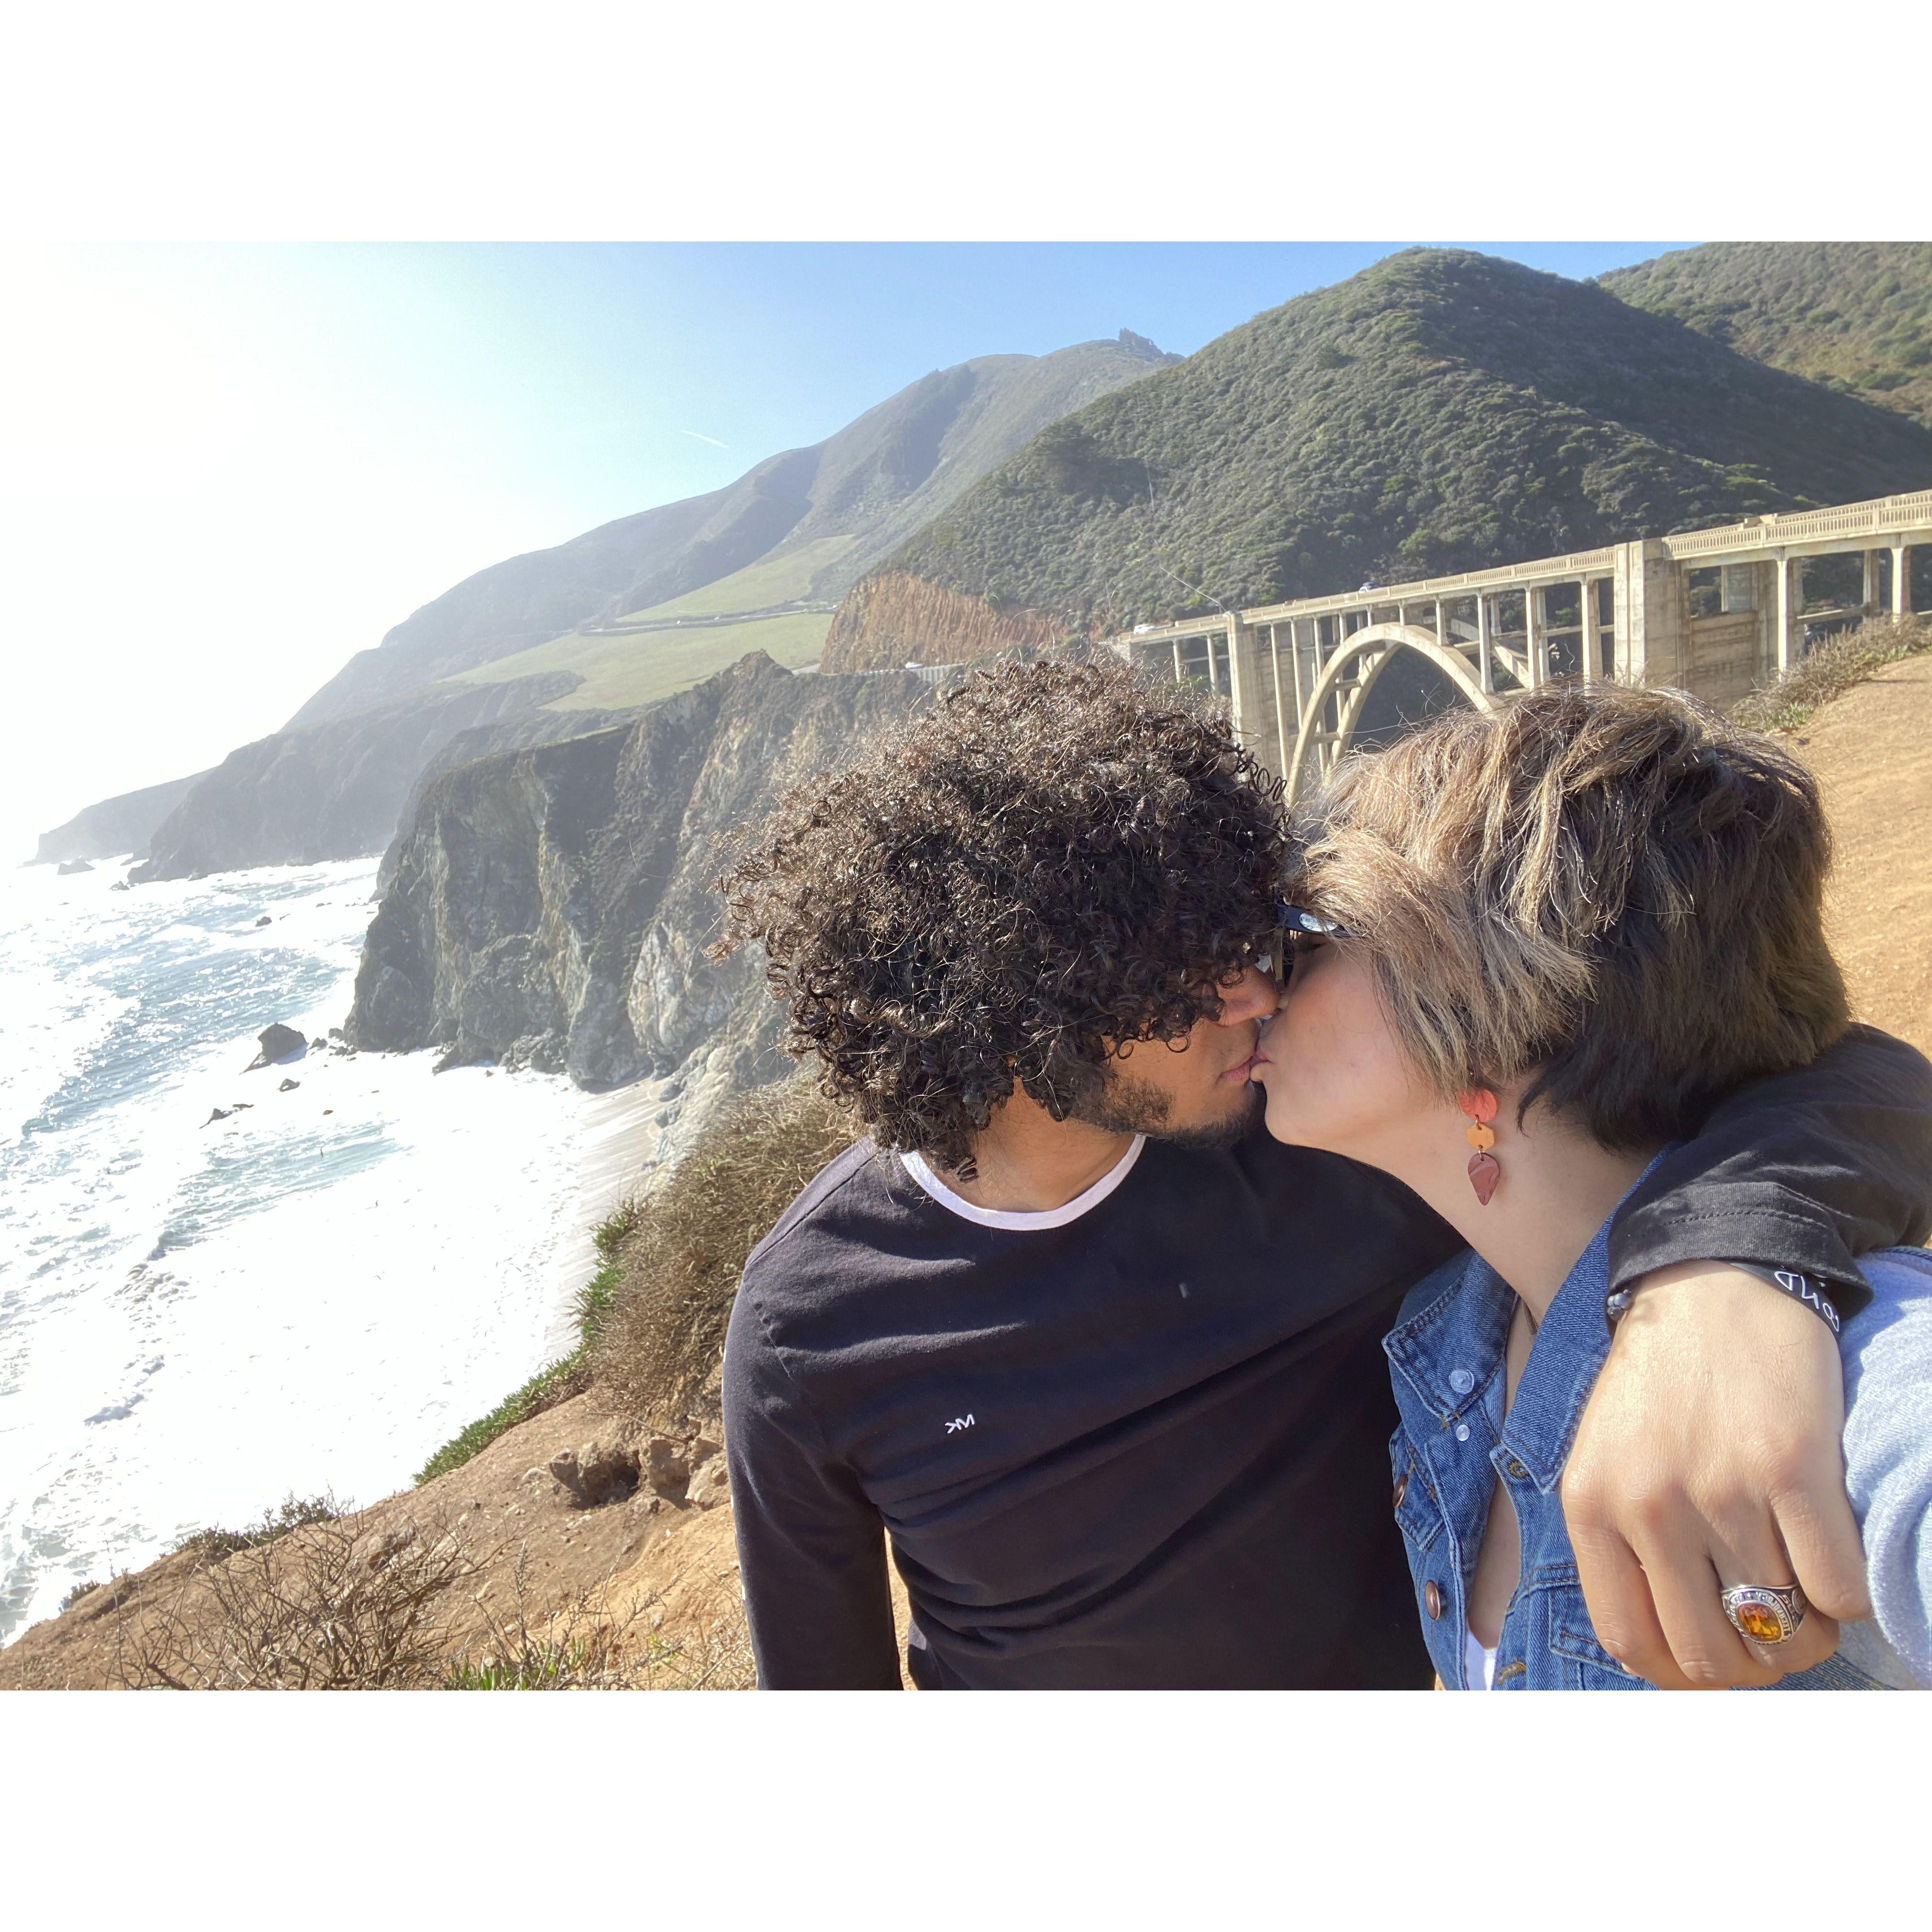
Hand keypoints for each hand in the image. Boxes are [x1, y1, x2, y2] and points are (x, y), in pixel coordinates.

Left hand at [1562, 1261, 1871, 1688]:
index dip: (1684, 1672)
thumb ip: (1620, 1547)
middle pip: (1711, 1652)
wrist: (1710, 1286)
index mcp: (1592, 1507)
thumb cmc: (1661, 1384)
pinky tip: (1829, 1551)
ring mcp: (1721, 1487)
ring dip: (1806, 1628)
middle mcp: (1649, 1504)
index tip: (1716, 1659)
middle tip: (1772, 1628)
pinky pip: (1836, 1591)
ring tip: (1804, 1586)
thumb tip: (1665, 1654)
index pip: (1633, 1643)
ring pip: (1781, 1627)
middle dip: (1752, 1661)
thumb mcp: (1606, 1460)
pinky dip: (1844, 1595)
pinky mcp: (1792, 1467)